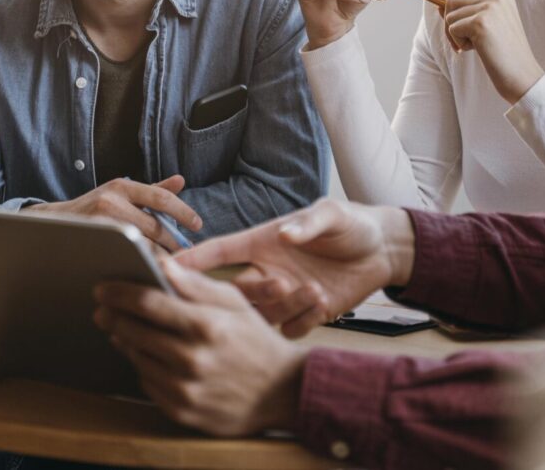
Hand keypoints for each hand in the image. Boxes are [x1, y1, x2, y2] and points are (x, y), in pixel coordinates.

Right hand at [27, 175, 201, 251]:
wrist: (52, 223)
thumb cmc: (93, 208)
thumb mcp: (120, 193)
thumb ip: (152, 190)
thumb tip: (181, 181)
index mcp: (122, 186)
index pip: (161, 197)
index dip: (183, 211)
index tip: (198, 225)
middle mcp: (111, 200)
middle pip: (155, 227)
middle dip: (174, 244)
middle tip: (188, 255)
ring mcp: (100, 223)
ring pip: (142, 246)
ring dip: (161, 257)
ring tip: (174, 266)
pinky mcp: (93, 242)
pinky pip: (125, 256)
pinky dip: (141, 263)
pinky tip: (150, 270)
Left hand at [94, 259, 308, 435]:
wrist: (282, 392)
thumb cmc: (255, 340)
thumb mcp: (234, 302)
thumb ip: (195, 284)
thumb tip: (161, 264)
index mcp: (206, 326)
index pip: (148, 303)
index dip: (119, 293)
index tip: (102, 287)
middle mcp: (192, 360)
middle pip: (135, 332)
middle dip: (113, 316)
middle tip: (102, 308)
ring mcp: (186, 390)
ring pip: (138, 359)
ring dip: (125, 341)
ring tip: (121, 329)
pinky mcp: (183, 412)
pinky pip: (148, 384)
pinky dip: (143, 367)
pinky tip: (146, 355)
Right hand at [177, 198, 414, 337]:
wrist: (382, 251)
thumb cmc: (351, 224)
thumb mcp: (332, 214)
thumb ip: (308, 223)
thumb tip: (285, 234)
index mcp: (262, 242)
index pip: (218, 251)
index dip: (191, 259)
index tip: (161, 267)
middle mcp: (266, 270)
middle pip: (235, 291)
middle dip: (249, 293)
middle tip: (279, 284)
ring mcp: (284, 295)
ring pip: (262, 314)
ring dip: (283, 306)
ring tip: (315, 290)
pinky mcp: (304, 314)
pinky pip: (290, 328)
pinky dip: (303, 320)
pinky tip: (325, 304)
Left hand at [422, 0, 543, 103]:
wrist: (521, 75)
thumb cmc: (502, 55)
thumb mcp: (485, 29)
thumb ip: (467, 14)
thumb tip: (439, 5)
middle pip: (451, 0)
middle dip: (449, 23)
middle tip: (461, 44)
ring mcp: (489, 7)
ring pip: (450, 16)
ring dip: (455, 35)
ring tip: (475, 46)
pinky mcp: (481, 22)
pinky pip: (453, 29)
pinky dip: (459, 42)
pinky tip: (477, 50)